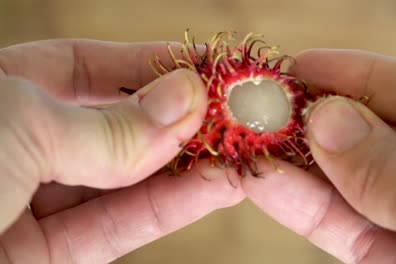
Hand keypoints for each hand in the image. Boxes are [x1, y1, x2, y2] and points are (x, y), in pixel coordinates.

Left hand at [0, 40, 243, 262]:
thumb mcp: (19, 125)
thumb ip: (106, 127)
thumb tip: (182, 100)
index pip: (80, 69)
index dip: (143, 63)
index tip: (199, 64)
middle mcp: (14, 148)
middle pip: (109, 129)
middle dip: (172, 120)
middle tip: (226, 112)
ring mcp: (27, 205)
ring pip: (119, 184)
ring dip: (183, 168)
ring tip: (234, 150)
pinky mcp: (42, 258)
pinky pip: (112, 230)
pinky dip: (166, 211)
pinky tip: (213, 187)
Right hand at [243, 49, 395, 262]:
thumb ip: (386, 164)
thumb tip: (326, 119)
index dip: (367, 74)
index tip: (306, 65)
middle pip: (390, 139)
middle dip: (327, 121)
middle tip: (272, 106)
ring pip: (362, 188)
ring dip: (304, 166)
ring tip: (255, 142)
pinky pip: (353, 231)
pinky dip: (308, 210)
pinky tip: (265, 183)